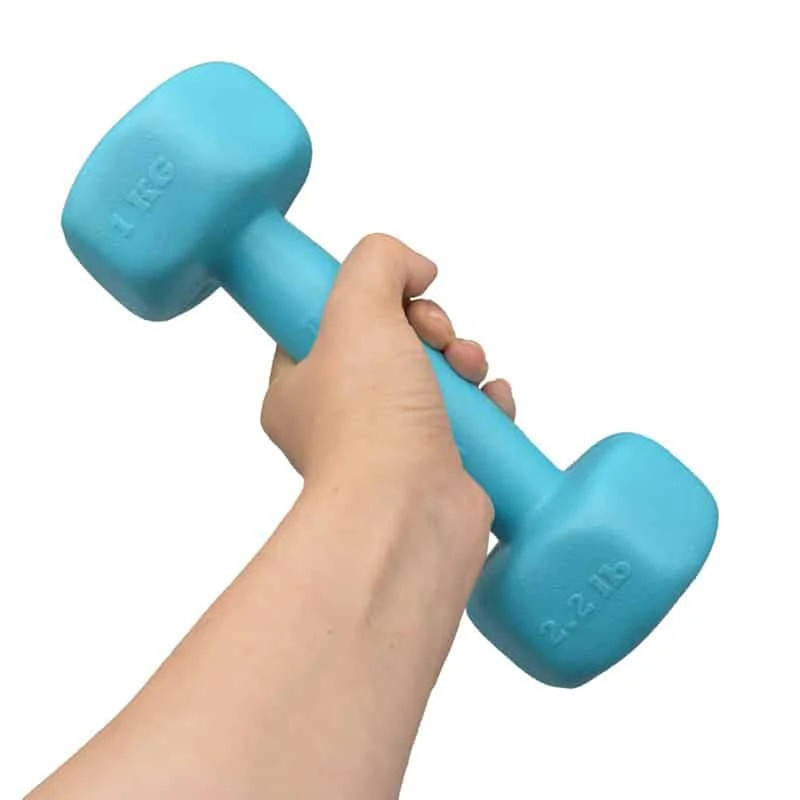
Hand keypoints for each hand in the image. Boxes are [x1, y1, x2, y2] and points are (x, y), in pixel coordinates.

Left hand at [261, 233, 515, 560]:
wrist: (409, 511)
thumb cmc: (366, 421)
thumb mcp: (356, 307)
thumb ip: (377, 261)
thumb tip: (414, 268)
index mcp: (301, 385)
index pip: (331, 322)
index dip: (372, 299)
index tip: (397, 297)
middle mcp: (344, 417)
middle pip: (394, 343)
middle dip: (428, 327)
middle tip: (436, 335)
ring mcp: (393, 445)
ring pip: (437, 376)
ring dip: (463, 359)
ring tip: (468, 369)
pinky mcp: (440, 466)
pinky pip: (470, 417)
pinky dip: (487, 402)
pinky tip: (492, 399)